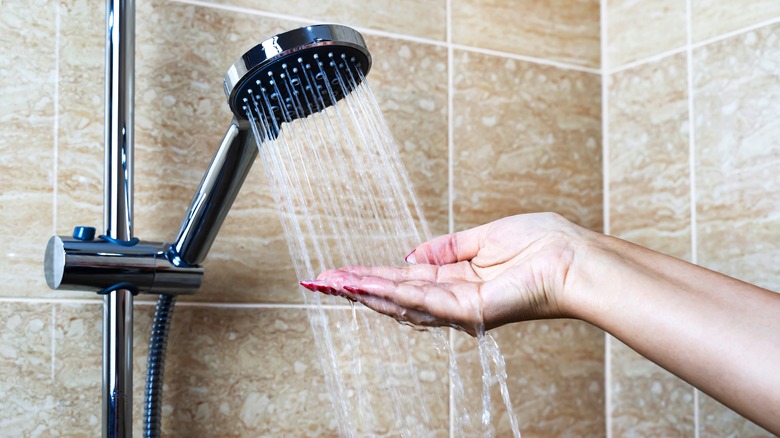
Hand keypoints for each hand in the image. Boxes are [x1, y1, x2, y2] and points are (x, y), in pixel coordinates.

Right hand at [300, 212, 586, 334]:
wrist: (573, 256)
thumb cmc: (541, 243)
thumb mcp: (483, 238)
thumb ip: (446, 248)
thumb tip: (411, 255)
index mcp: (457, 278)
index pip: (403, 278)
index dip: (370, 274)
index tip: (339, 271)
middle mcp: (453, 298)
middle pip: (394, 295)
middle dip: (355, 288)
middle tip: (318, 281)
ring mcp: (460, 308)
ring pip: (401, 302)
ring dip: (364, 292)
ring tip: (330, 283)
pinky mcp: (470, 311)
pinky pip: (423, 300)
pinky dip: (391, 293)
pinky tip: (364, 286)